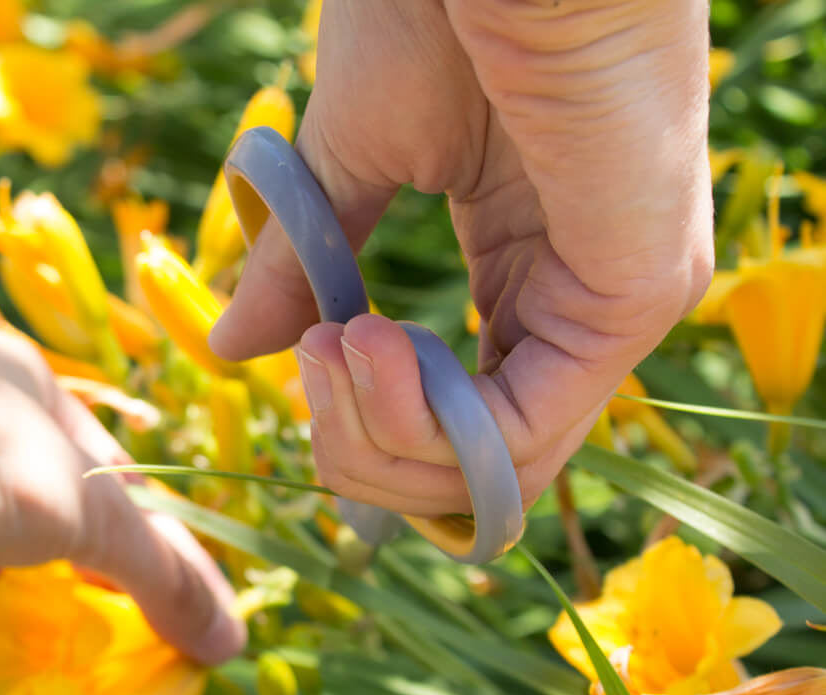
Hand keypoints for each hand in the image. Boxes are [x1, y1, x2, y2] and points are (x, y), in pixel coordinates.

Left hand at [0, 330, 245, 685]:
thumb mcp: (92, 514)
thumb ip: (160, 575)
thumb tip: (228, 643)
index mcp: (29, 402)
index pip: (112, 482)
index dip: (155, 550)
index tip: (188, 620)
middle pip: (40, 528)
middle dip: (79, 596)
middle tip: (123, 669)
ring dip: (4, 626)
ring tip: (50, 687)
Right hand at [211, 0, 712, 515]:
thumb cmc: (435, 5)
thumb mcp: (348, 160)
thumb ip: (302, 268)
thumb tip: (233, 350)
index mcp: (524, 267)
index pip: (454, 419)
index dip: (363, 424)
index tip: (306, 351)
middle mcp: (575, 304)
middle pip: (467, 470)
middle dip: (361, 451)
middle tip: (309, 361)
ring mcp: (612, 307)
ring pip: (492, 473)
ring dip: (380, 438)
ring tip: (333, 342)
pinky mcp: (635, 295)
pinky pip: (521, 435)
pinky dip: (423, 422)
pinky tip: (366, 340)